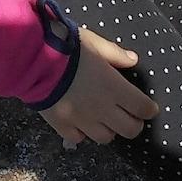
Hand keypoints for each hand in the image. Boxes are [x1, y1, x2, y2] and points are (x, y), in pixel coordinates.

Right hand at [40, 28, 158, 145]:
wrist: (32, 59)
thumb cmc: (66, 47)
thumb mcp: (93, 42)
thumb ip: (114, 53)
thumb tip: (133, 60)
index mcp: (114, 88)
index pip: (143, 108)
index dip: (149, 109)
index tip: (148, 106)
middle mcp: (102, 109)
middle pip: (129, 129)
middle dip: (133, 123)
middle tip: (128, 114)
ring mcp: (82, 121)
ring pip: (106, 138)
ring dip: (108, 129)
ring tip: (103, 118)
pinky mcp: (63, 126)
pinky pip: (79, 138)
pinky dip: (82, 132)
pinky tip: (79, 121)